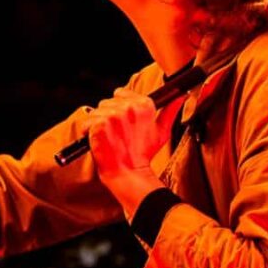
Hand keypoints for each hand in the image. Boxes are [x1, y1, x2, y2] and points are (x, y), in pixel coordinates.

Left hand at [82, 86, 172, 214]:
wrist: (129, 174)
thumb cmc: (144, 154)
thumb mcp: (162, 132)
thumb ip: (170, 111)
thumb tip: (180, 96)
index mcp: (144, 104)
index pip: (121, 93)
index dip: (119, 106)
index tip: (122, 120)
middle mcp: (128, 107)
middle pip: (107, 102)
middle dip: (108, 115)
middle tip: (117, 133)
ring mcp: (113, 115)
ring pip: (96, 111)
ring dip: (98, 123)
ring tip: (109, 138)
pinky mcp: (99, 125)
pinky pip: (87, 122)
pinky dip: (88, 131)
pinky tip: (99, 140)